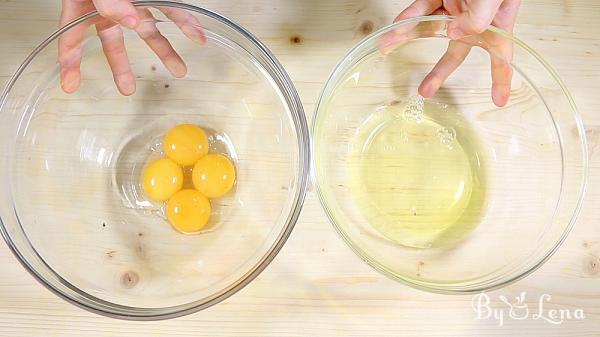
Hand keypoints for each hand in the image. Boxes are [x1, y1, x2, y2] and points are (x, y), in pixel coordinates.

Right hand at [59, 0, 205, 95]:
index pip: (71, 36)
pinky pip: (171, 11)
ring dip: (166, 51)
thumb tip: (128, 22)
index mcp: (82, 3)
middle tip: (126, 89)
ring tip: (179, 70)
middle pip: (112, 42)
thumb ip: (108, 1)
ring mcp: (133, 2)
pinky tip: (197, 36)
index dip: (69, 62)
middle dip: (120, 67)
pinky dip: (186, 23)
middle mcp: (109, 6)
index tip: (70, 85)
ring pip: (148, 31)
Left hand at [395, 0, 519, 106]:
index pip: (502, 54)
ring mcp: (454, 5)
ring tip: (388, 49)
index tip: (499, 100)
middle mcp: (475, 16)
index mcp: (498, 19)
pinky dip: (406, 17)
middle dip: (441, 71)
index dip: (501, 78)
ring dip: (407, 38)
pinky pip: (419, 9)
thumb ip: (479, 18)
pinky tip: (392, 29)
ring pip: (431, 29)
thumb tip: (456, 36)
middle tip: (426, 90)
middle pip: (459, 49)